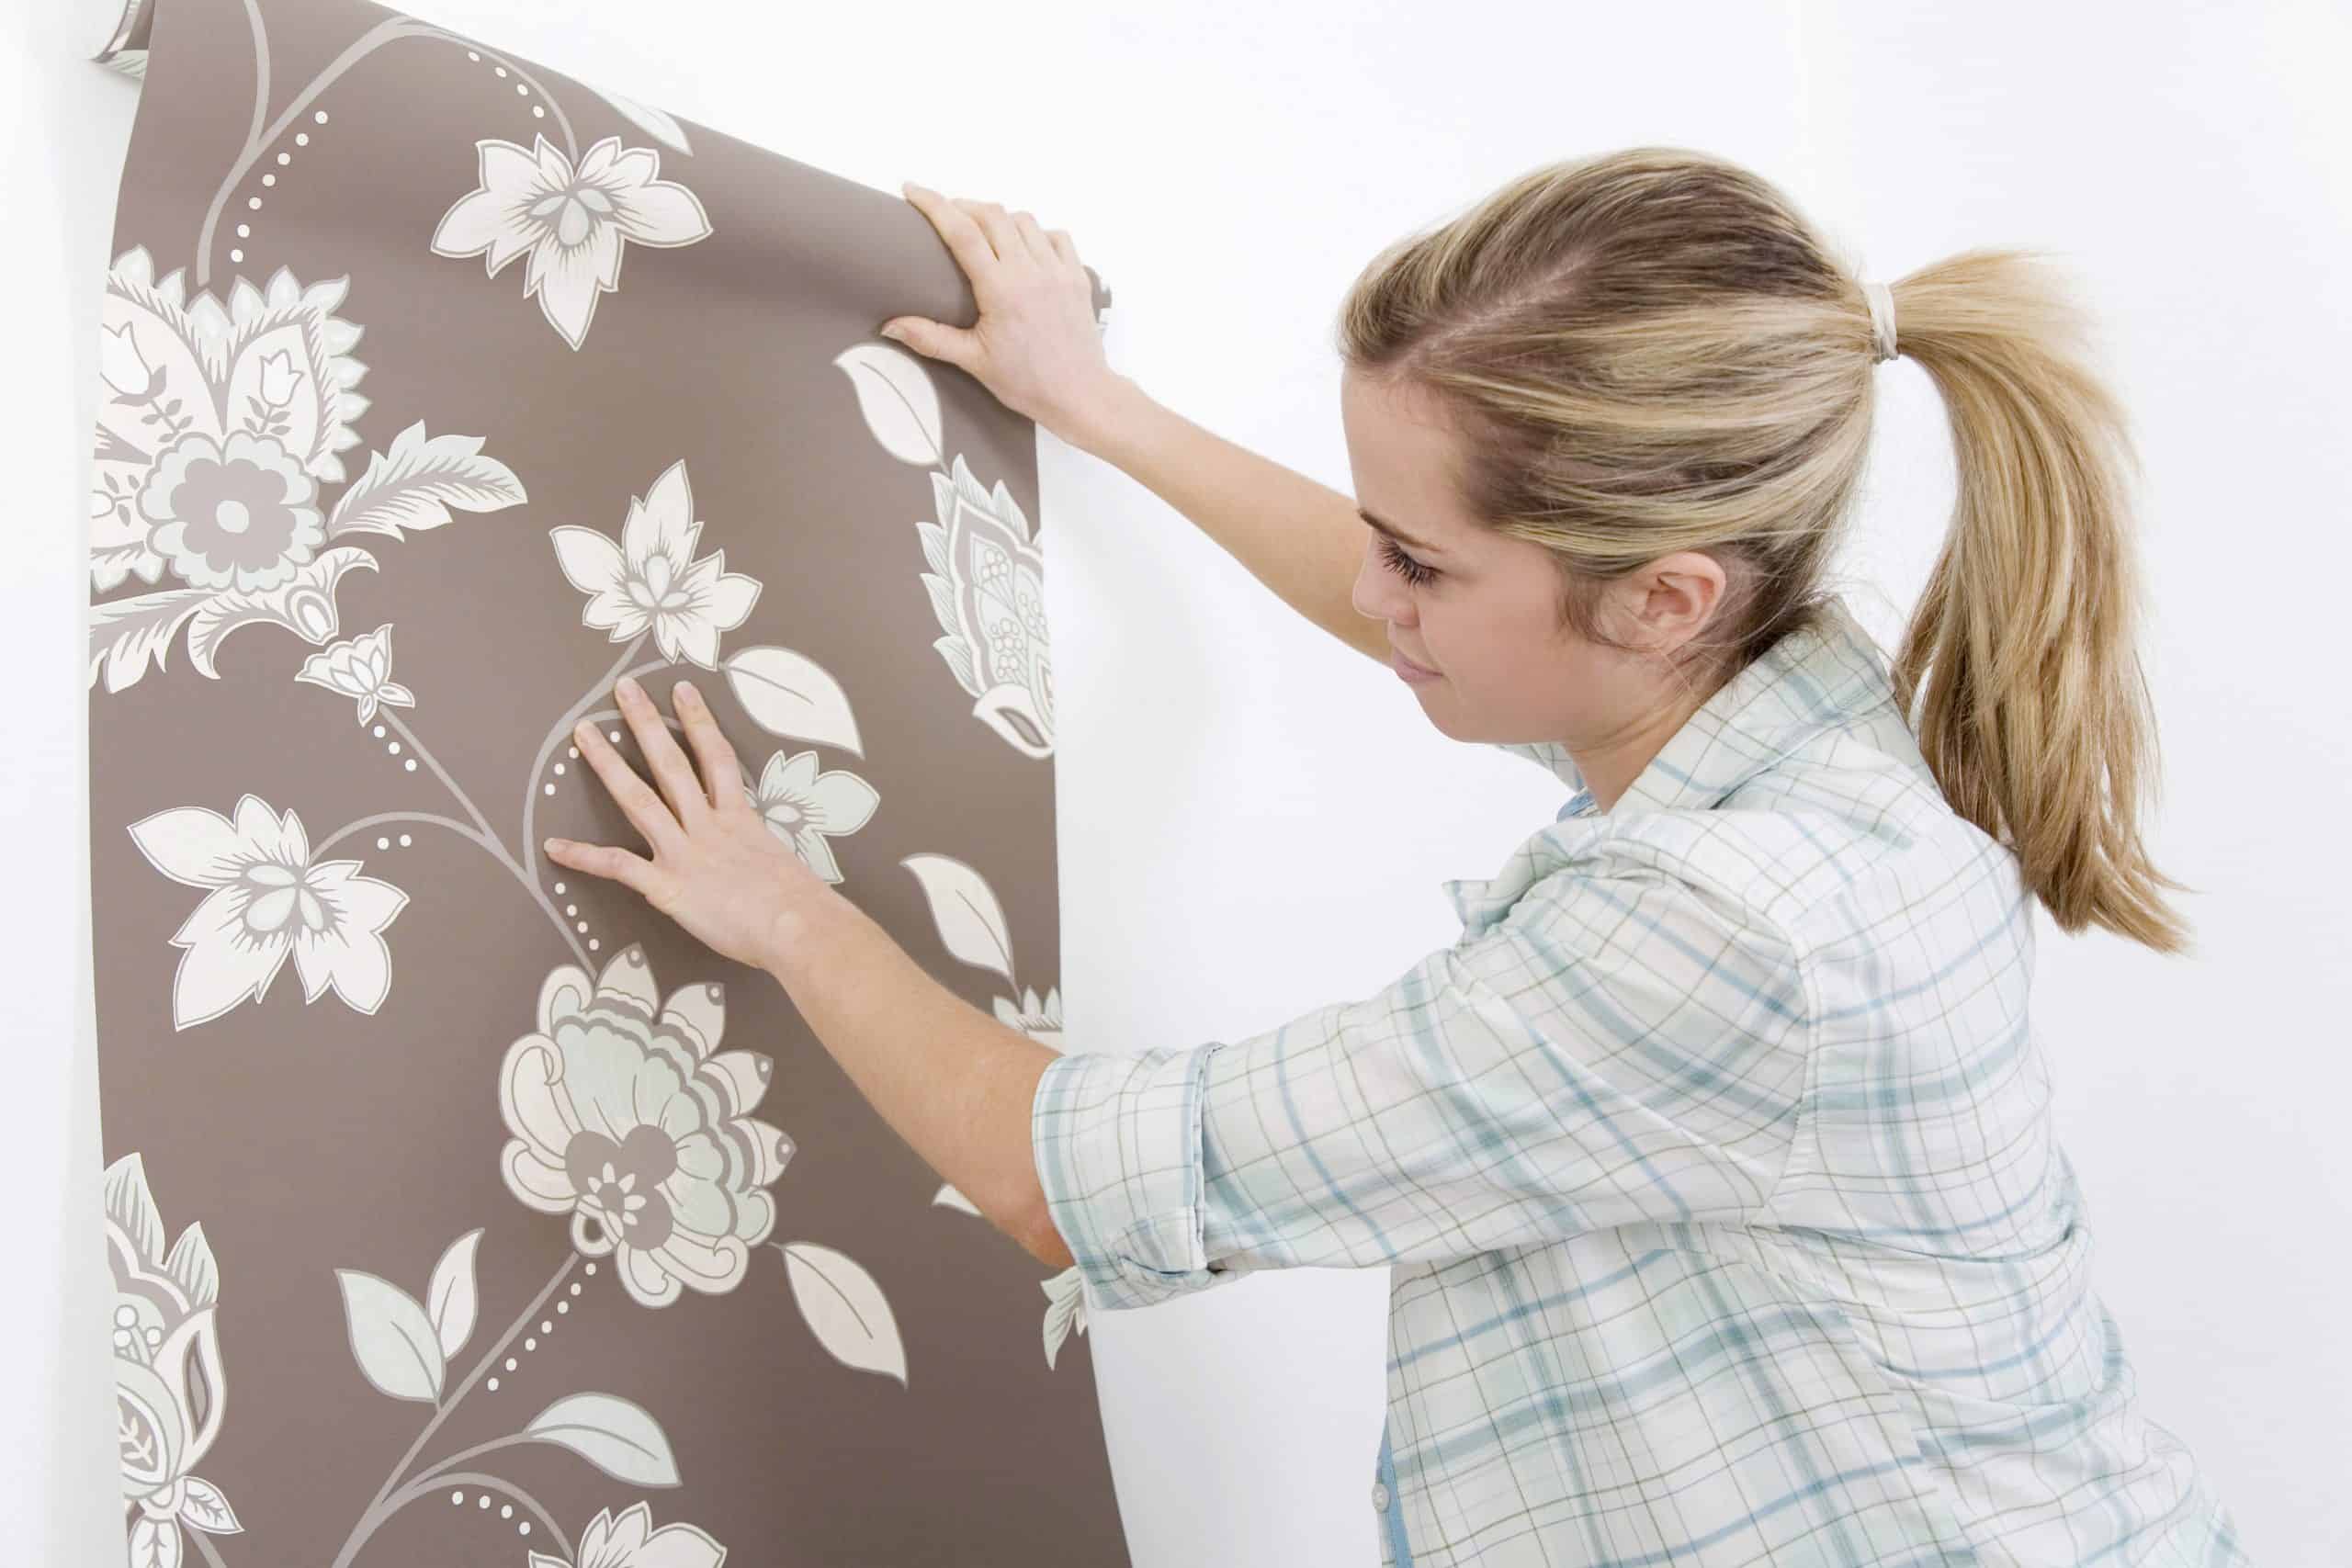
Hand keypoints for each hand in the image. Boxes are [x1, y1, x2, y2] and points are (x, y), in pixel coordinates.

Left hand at [546, 674, 825, 970]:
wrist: (797, 926)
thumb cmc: (801, 906)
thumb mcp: (783, 866)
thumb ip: (762, 856)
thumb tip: (760, 864)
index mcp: (739, 819)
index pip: (716, 758)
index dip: (698, 721)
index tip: (682, 691)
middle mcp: (708, 827)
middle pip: (672, 764)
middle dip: (646, 724)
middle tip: (623, 689)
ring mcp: (685, 853)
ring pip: (641, 799)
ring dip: (609, 764)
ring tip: (584, 734)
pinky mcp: (668, 886)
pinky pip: (619, 866)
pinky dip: (584, 857)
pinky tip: (554, 847)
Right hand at [882, 183, 1129, 447]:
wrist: (1079, 396)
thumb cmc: (1028, 383)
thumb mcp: (973, 362)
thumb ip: (931, 339)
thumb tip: (890, 326)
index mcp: (1002, 291)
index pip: (962, 232)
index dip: (933, 204)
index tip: (912, 190)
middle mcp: (1031, 273)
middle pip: (992, 215)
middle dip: (963, 205)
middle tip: (945, 213)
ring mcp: (1058, 272)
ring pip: (1024, 221)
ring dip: (999, 217)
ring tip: (982, 229)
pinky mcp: (1077, 278)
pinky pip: (1056, 236)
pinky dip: (1035, 232)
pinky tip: (1023, 245)